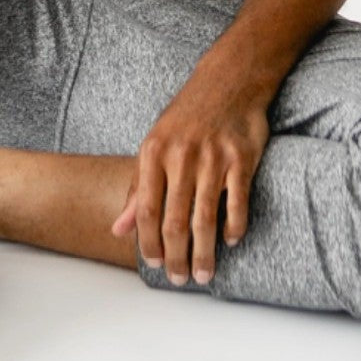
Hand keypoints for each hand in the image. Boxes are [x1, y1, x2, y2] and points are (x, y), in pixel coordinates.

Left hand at [110, 67, 271, 285]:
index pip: (147, 211)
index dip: (148, 243)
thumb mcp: (155, 145)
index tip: (152, 264)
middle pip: (174, 221)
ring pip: (205, 219)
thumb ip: (138, 190)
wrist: (228, 81)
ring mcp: (213, 158)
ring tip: (204, 275)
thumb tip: (118, 229)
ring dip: (204, 253)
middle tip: (180, 279)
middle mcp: (182, 156)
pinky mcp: (241, 159)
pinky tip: (229, 241)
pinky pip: (237, 202)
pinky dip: (233, 227)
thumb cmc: (186, 118)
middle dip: (176, 257)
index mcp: (154, 153)